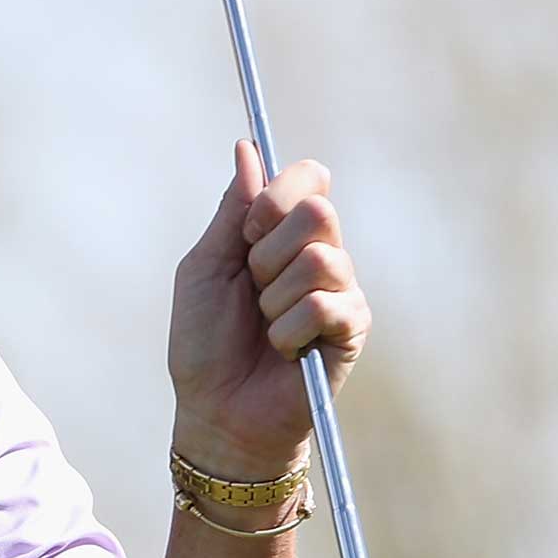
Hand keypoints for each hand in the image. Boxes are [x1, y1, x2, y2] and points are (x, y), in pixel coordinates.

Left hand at [167, 140, 371, 478]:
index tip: (247, 232)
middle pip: (318, 210)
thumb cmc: (204, 341)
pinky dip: (287, 329)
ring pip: (321, 258)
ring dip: (274, 296)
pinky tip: (283, 349)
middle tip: (252, 286)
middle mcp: (321, 253)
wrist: (217, 409)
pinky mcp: (353, 328)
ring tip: (265, 325)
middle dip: (268, 250)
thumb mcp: (205, 266)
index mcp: (282, 233)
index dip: (275, 198)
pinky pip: (324, 304)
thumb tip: (248, 148)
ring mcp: (342, 289)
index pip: (308, 177)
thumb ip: (231, 210)